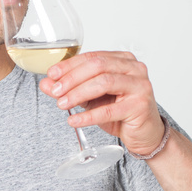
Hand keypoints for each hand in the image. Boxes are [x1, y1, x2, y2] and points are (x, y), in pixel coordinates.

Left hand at [39, 50, 165, 155]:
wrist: (144, 134)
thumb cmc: (121, 112)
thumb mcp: (91, 98)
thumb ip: (71, 89)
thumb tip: (47, 83)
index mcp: (123, 60)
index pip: (92, 57)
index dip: (69, 65)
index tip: (51, 74)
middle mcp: (134, 68)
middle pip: (97, 66)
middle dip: (72, 78)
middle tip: (55, 91)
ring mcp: (139, 86)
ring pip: (103, 83)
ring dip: (78, 94)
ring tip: (62, 104)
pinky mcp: (139, 106)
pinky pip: (109, 110)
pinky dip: (88, 116)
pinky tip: (74, 120)